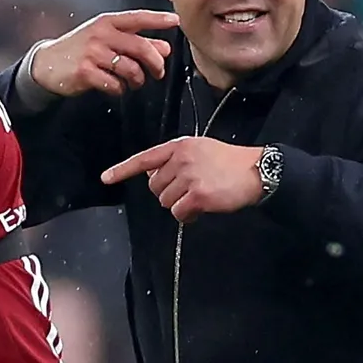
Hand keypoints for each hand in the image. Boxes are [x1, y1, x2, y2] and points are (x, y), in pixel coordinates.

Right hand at [31, 10, 179, 96]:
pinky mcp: (86, 72)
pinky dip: (120, 89)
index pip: (138, 18)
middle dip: (155, 63)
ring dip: (138, 79)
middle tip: (159, 72)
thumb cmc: (79, 49)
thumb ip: (133, 41)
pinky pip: (115, 84)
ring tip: (135, 82)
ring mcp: (93, 53)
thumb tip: (163, 48)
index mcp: (107, 23)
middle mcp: (101, 34)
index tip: (175, 21)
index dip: (158, 19)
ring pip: (131, 68)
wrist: (47, 64)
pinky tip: (115, 87)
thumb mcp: (105, 39)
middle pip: (141, 47)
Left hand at [100, 137, 263, 222]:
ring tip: (200, 197)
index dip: (123, 170)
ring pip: (165, 202)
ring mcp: (189, 176)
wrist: (257, 170)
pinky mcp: (198, 195)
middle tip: (190, 190)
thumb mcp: (199, 150)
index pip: (144, 159)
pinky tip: (202, 209)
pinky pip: (178, 213)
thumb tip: (152, 177)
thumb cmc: (228, 162)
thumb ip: (175, 160)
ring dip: (179, 205)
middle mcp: (181, 159)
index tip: (105, 178)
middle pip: (154, 187)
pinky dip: (187, 215)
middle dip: (168, 193)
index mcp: (179, 146)